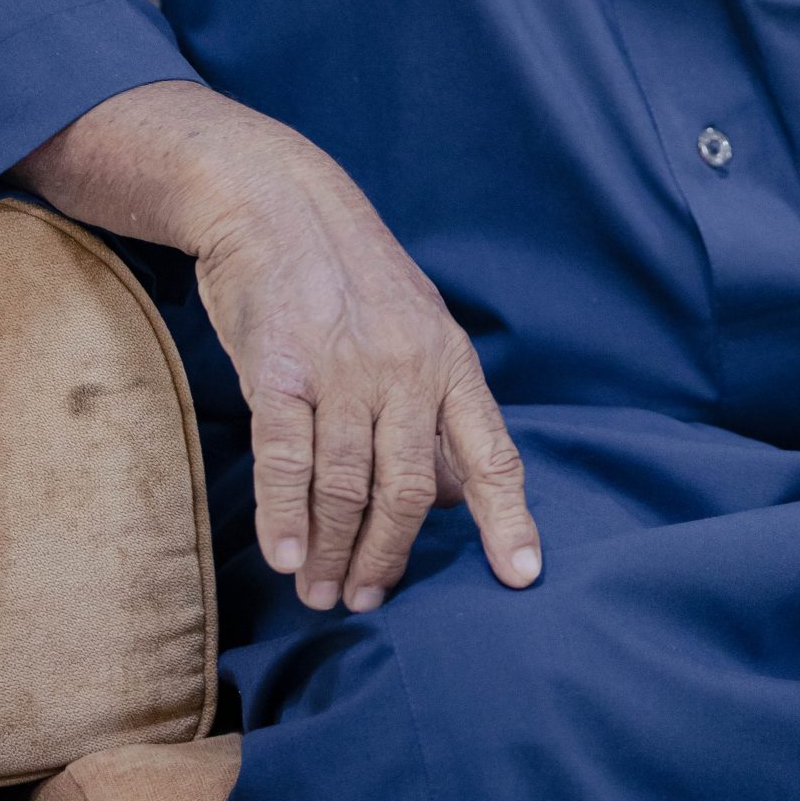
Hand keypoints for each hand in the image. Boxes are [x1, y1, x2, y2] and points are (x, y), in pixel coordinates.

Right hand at [191, 142, 540, 615]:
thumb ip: (439, 411)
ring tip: (321, 591)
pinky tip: (286, 555)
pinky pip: (286, 458)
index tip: (522, 577)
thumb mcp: (417, 327)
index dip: (509, 519)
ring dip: (334, 551)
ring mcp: (343, 367)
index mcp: (449, 359)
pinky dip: (285, 516)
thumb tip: (464, 495)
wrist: (277, 200)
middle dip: (390, 556)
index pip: (492, 452)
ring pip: (348, 484)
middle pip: (411, 487)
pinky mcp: (280, 368)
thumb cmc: (348, 275)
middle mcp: (405, 366)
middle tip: (366, 599)